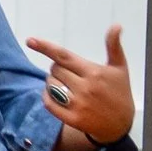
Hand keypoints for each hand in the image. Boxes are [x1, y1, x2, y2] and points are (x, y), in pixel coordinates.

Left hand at [26, 24, 135, 145]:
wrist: (121, 124)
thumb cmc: (120, 92)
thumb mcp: (120, 67)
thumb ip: (114, 45)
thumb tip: (117, 25)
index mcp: (93, 72)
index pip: (64, 56)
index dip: (46, 47)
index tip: (30, 41)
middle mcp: (84, 88)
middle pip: (55, 69)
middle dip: (57, 68)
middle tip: (69, 74)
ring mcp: (78, 104)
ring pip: (50, 85)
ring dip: (52, 82)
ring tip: (65, 85)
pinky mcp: (72, 118)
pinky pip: (50, 103)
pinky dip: (47, 97)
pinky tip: (54, 95)